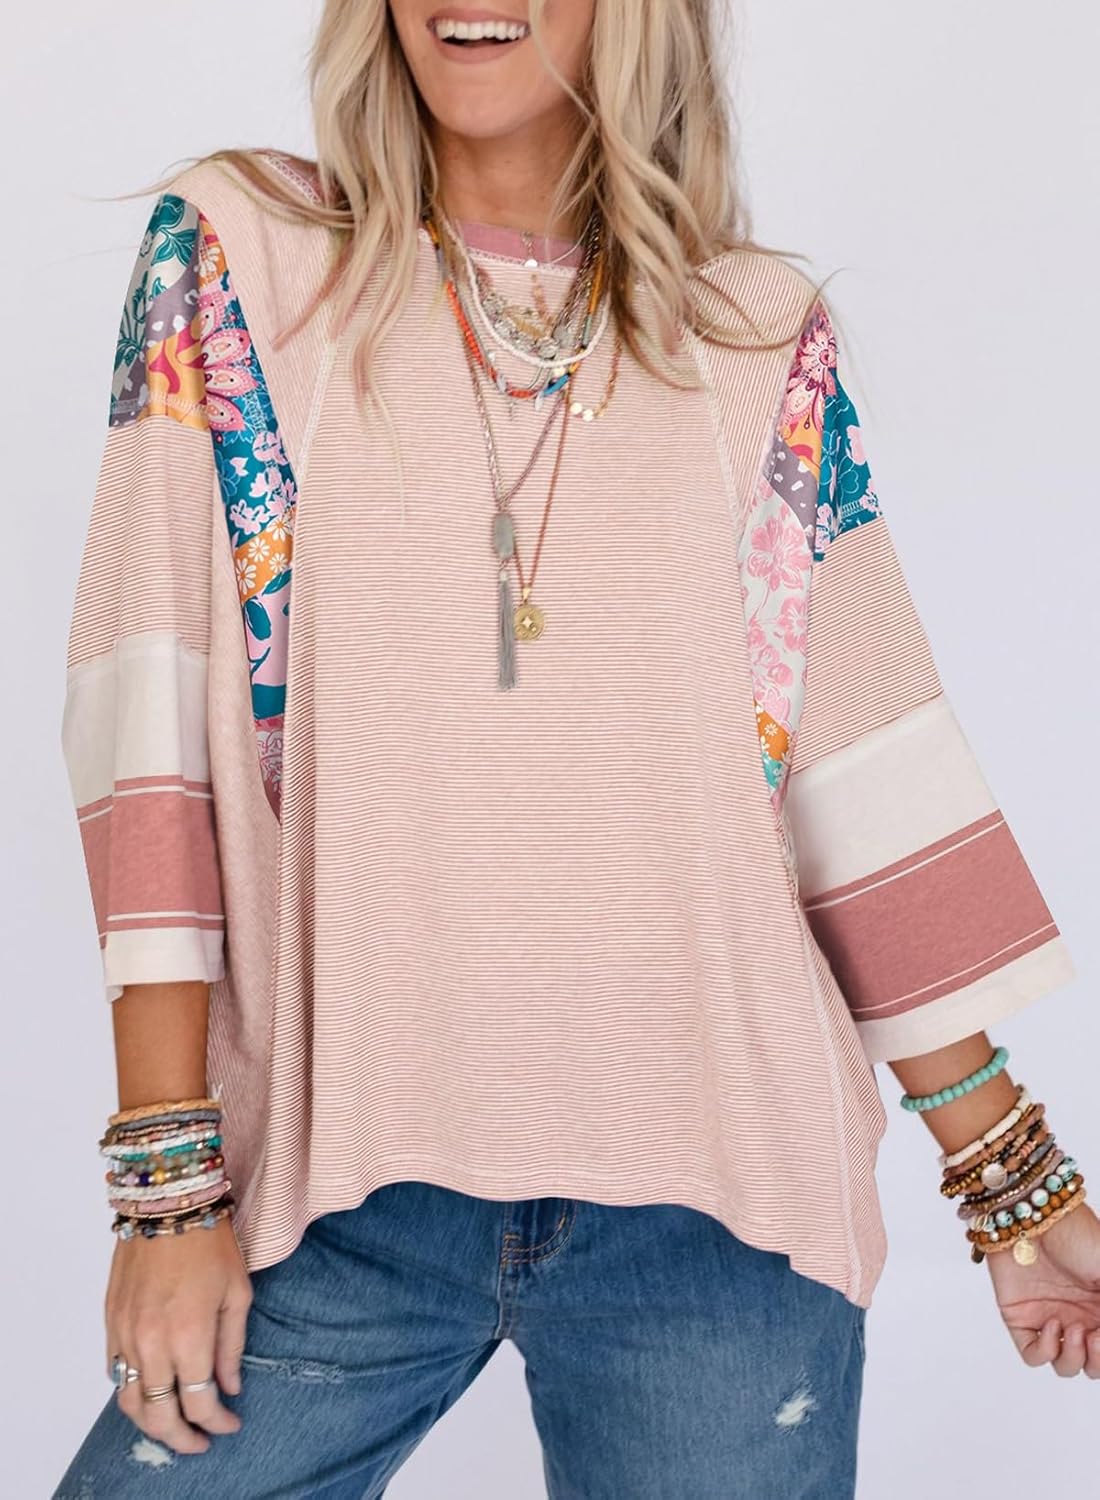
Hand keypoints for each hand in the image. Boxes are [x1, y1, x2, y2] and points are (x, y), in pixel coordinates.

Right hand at [106, 1217, 252, 1452]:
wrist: (166, 1203)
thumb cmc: (211, 1242)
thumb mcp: (238, 1292)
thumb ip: (232, 1345)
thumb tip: (230, 1386)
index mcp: (189, 1335)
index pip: (199, 1401)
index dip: (217, 1421)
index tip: (231, 1423)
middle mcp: (152, 1342)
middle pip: (160, 1415)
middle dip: (182, 1437)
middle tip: (201, 1440)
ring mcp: (125, 1335)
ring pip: (131, 1403)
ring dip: (152, 1423)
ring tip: (175, 1425)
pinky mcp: (110, 1324)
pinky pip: (116, 1374)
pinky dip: (134, 1393)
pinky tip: (154, 1391)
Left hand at [985, 1195, 1099, 1376]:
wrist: (1030, 1216)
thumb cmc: (1075, 1234)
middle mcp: (1080, 1317)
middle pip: (1092, 1364)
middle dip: (1097, 1362)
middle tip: (1095, 1338)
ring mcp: (1051, 1319)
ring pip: (1066, 1366)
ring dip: (1074, 1359)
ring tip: (1074, 1329)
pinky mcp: (1021, 1319)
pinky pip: (1034, 1355)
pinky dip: (1045, 1351)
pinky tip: (1051, 1326)